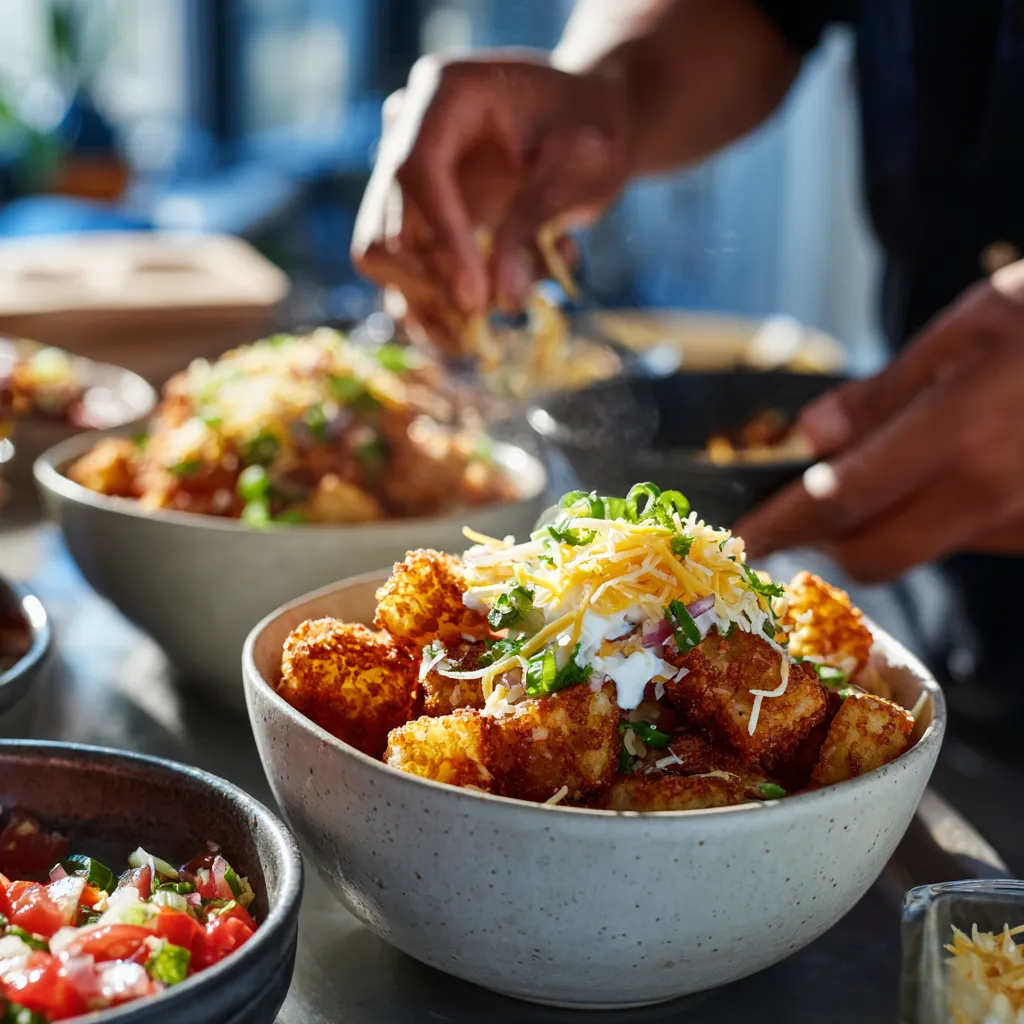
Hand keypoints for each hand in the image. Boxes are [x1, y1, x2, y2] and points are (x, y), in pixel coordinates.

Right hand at [351, 53, 631, 348]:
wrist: (590, 128)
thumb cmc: (592, 130)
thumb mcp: (580, 163)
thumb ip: (535, 221)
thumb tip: (501, 299)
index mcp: (443, 94)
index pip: (416, 170)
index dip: (443, 238)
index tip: (476, 297)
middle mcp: (407, 135)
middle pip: (385, 227)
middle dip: (435, 282)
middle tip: (493, 309)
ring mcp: (404, 184)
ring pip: (384, 262)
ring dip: (438, 305)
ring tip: (505, 306)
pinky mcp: (416, 225)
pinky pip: (406, 281)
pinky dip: (447, 311)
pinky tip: (502, 302)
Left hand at [735, 262, 1023, 580]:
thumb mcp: (975, 324)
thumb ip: (886, 390)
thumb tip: (811, 436)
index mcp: (964, 431)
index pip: (839, 498)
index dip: (779, 525)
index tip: (739, 541)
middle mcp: (994, 493)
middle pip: (874, 553)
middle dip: (827, 536)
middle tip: (809, 500)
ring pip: (922, 550)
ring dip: (886, 523)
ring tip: (902, 461)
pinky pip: (970, 540)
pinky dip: (938, 517)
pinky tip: (961, 466)